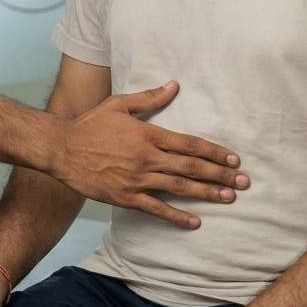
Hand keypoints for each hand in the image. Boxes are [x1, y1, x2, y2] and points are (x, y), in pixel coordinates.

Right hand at [53, 80, 249, 228]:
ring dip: (206, 193)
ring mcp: (138, 179)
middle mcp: (147, 158)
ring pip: (179, 188)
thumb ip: (150, 97)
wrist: (62, 149)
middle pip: (191, 167)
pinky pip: (157, 209)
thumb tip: (175, 85)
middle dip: (220, 174)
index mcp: (148, 134)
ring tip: (229, 197)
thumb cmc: (91, 124)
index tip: (234, 159)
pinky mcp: (126, 197)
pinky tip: (195, 221)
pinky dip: (177, 216)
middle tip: (244, 182)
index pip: (190, 144)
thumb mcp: (120, 104)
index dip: (215, 152)